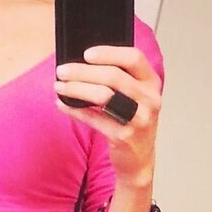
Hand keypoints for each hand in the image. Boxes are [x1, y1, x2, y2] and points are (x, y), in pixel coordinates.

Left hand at [54, 44, 160, 187]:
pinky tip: (62, 104)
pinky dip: (75, 110)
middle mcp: (149, 99)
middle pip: (113, 76)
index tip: (86, 53)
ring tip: (59, 86)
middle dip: (83, 71)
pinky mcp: (123, 136)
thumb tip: (81, 63)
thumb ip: (119, 79)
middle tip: (62, 70)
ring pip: (103, 95)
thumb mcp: (135, 97)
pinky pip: (94, 118)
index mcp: (151, 83)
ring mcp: (138, 118)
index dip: (109, 53)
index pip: (134, 58)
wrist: (139, 159)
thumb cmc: (132, 121)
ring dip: (76, 88)